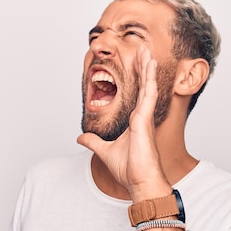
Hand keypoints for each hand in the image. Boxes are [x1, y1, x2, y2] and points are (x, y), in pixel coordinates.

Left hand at [77, 46, 169, 200]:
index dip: (137, 77)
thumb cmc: (129, 170)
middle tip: (143, 48)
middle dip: (143, 66)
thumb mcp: (104, 151)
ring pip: (148, 86)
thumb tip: (80, 138)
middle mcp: (142, 117)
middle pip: (143, 86)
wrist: (140, 182)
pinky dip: (150, 78)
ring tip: (147, 49)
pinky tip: (151, 64)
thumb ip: (93, 142)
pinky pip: (149, 94)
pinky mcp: (146, 119)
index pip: (136, 94)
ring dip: (147, 67)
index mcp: (135, 122)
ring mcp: (145, 117)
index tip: (137, 62)